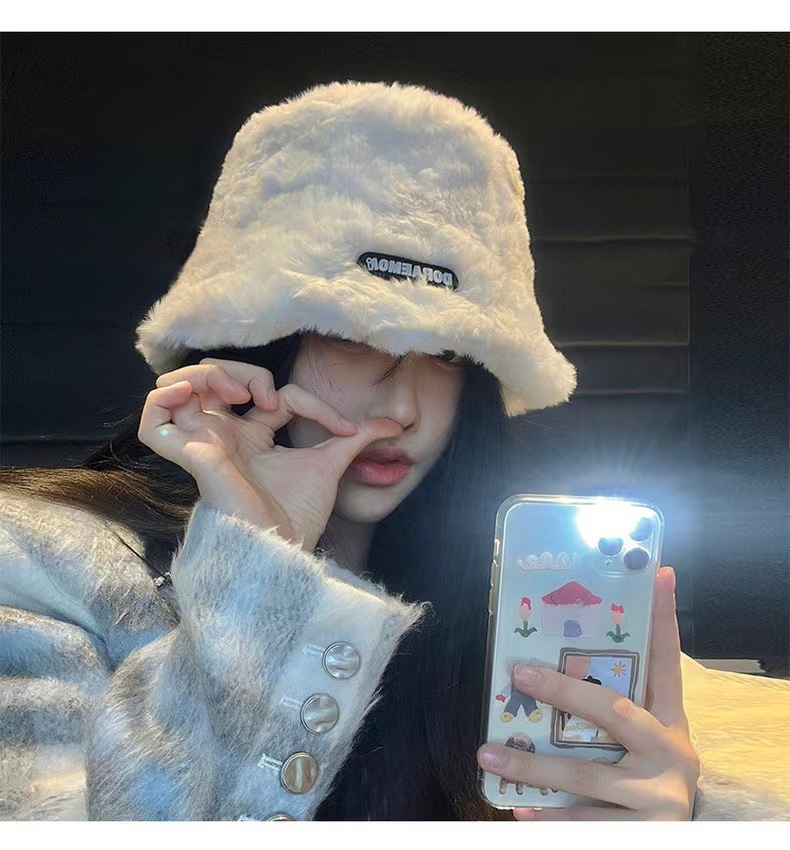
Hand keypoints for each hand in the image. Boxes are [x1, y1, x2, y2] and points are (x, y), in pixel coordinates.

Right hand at [138, 357, 403, 551]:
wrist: (286, 550)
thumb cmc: (301, 516)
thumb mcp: (333, 462)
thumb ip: (358, 438)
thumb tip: (398, 425)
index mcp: (253, 437)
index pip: (272, 395)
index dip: (311, 402)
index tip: (344, 429)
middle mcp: (224, 436)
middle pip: (211, 377)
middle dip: (238, 369)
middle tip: (266, 394)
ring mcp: (204, 443)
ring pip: (176, 387)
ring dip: (204, 374)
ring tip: (236, 391)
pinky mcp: (191, 455)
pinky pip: (153, 420)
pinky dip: (164, 397)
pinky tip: (193, 394)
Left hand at [477, 567, 699, 819]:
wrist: (685, 847)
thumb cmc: (647, 785)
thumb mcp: (644, 745)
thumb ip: (611, 713)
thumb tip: (545, 667)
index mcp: (671, 725)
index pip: (667, 663)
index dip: (662, 618)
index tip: (657, 572)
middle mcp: (672, 756)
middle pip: (613, 712)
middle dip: (563, 690)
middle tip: (518, 674)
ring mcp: (661, 799)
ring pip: (587, 776)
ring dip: (533, 767)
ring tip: (489, 755)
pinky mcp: (646, 835)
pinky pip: (586, 824)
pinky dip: (549, 819)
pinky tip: (518, 813)